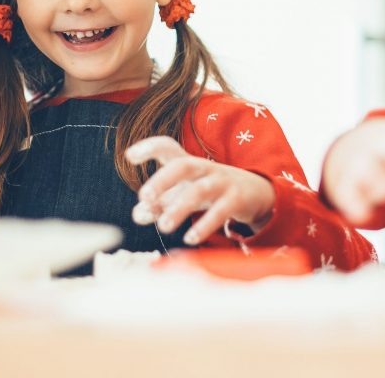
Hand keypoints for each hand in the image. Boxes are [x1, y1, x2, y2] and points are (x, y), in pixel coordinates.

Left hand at [127, 136, 276, 245]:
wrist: (254, 193)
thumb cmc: (209, 191)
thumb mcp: (182, 194)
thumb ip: (158, 204)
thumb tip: (138, 214)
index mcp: (188, 163)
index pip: (167, 147)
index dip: (149, 148)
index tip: (129, 156)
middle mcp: (204, 168)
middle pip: (183, 165)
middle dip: (162, 180)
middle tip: (145, 197)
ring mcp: (222, 181)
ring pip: (200, 190)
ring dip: (180, 207)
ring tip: (164, 226)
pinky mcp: (237, 199)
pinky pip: (221, 210)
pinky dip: (205, 225)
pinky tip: (190, 238)